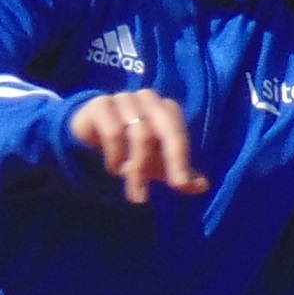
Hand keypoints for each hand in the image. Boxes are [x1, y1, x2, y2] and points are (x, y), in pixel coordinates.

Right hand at [67, 89, 207, 204]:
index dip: (180, 161)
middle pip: (160, 130)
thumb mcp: (157, 166)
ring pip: (138, 134)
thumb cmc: (131, 149)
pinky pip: (113, 131)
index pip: (178, 134)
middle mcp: (148, 98)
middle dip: (153, 165)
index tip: (179, 186)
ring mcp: (125, 98)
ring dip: (131, 165)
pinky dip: (114, 155)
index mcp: (166, 109)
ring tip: (125, 180)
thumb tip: (203, 186)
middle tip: (143, 196)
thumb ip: (181, 175)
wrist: (89, 136)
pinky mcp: (101, 103)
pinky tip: (111, 166)